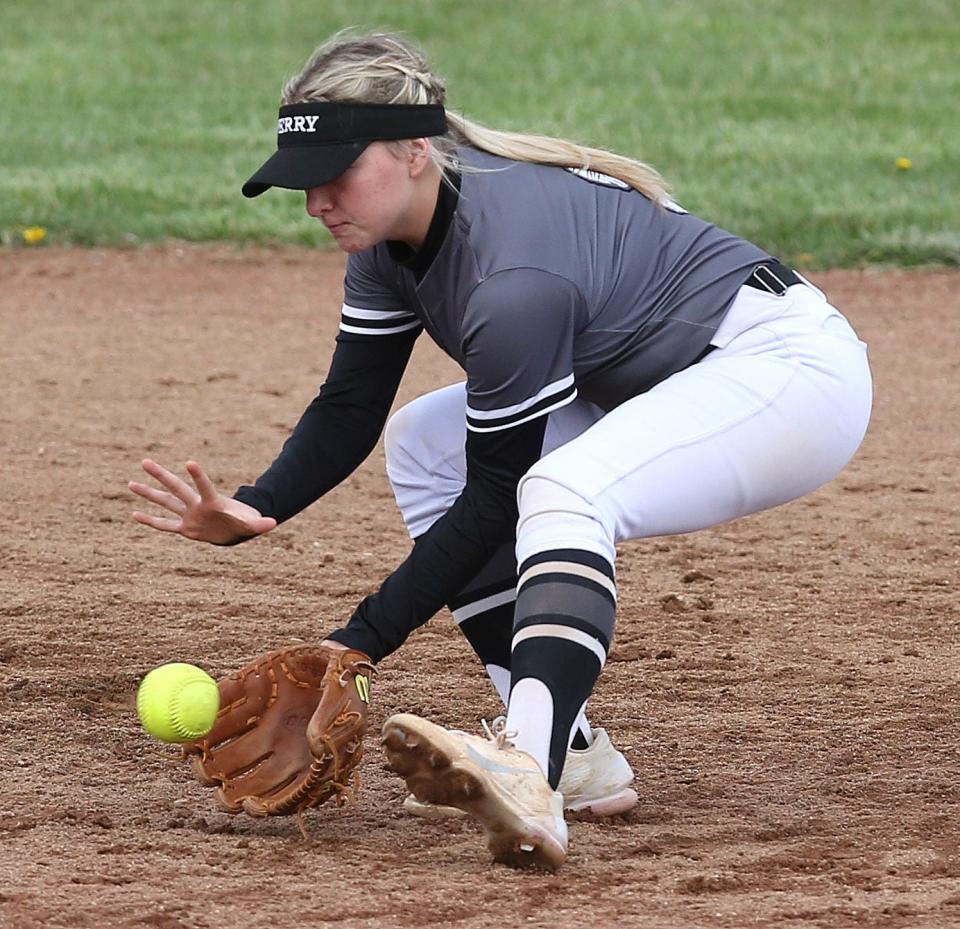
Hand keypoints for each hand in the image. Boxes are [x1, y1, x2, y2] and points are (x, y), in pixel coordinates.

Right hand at [128, 459, 276, 544]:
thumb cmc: (244, 522)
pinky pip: (165, 525)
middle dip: (161, 475)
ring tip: (131, 482)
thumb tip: (273, 523)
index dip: (199, 476)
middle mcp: (197, 505)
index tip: (189, 462)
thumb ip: (260, 523)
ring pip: (166, 502)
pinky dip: (151, 521)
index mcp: (213, 502)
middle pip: (176, 488)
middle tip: (145, 461)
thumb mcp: (253, 524)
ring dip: (149, 493)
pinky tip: (134, 514)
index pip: (204, 487)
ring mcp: (189, 515)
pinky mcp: (185, 528)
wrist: (237, 530)